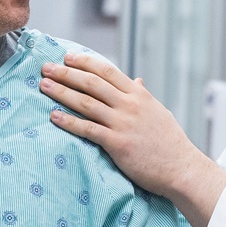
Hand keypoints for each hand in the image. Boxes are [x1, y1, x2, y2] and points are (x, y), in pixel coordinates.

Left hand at [40, 53, 225, 226]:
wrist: (181, 168)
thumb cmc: (169, 142)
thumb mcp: (157, 112)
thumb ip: (142, 95)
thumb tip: (136, 81)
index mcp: (139, 94)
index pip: (107, 70)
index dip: (84, 62)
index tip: (67, 58)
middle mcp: (130, 104)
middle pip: (92, 83)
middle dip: (66, 73)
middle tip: (46, 68)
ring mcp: (123, 123)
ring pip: (86, 102)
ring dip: (62, 92)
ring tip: (44, 86)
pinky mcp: (117, 143)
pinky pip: (87, 129)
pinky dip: (68, 121)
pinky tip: (53, 116)